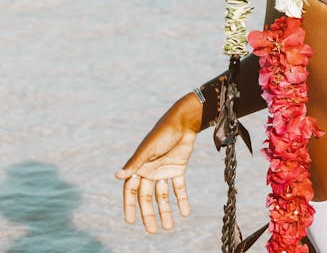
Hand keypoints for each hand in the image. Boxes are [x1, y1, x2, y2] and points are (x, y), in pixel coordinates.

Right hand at [115, 93, 200, 233]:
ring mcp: (164, 170)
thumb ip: (135, 163)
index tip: (130, 221)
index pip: (132, 190)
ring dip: (165, 210)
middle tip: (153, 231)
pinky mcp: (178, 168)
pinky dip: (182, 200)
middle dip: (149, 214)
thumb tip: (117, 176)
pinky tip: (185, 212)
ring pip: (163, 195)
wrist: (184, 120)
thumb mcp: (149, 148)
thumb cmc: (163, 132)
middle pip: (147, 197)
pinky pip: (179, 187)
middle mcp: (150, 171)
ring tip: (169, 227)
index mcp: (140, 166)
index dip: (130, 205)